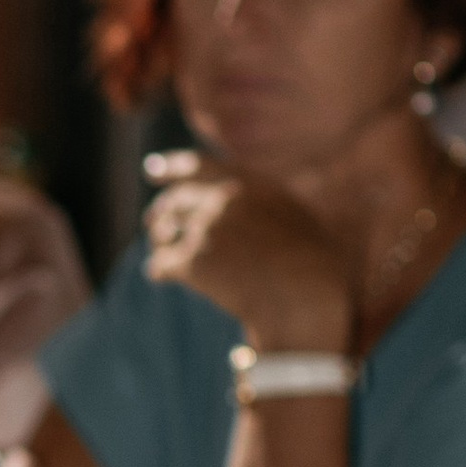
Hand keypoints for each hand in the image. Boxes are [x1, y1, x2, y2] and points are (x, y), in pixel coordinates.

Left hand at [142, 154, 350, 352]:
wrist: (306, 299)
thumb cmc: (313, 272)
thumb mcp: (299, 226)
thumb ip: (269, 213)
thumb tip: (246, 219)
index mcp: (253, 185)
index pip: (201, 166)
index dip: (173, 168)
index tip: (152, 170)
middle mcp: (226, 199)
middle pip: (178, 199)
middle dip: (162, 210)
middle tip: (154, 222)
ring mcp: (208, 227)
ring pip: (165, 230)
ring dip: (160, 240)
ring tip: (161, 252)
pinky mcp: (193, 259)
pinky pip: (161, 263)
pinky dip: (159, 271)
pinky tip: (159, 278)